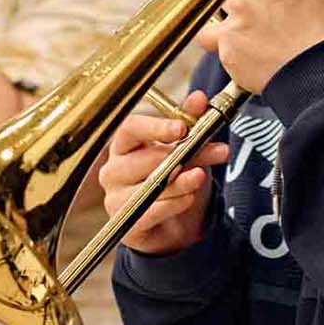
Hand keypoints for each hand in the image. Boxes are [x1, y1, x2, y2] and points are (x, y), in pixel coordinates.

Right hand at [101, 90, 230, 254]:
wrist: (176, 225)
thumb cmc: (174, 180)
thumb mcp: (187, 149)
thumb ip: (191, 123)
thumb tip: (199, 98)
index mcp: (124, 146)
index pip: (129, 129)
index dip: (154, 127)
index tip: (181, 128)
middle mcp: (114, 171)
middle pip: (142, 159)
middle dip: (179, 155)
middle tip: (209, 151)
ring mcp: (116, 199)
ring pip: (148, 187)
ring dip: (178, 182)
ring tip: (200, 177)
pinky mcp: (127, 226)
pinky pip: (150, 212)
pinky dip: (173, 205)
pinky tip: (188, 199)